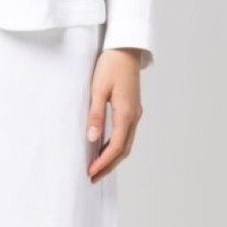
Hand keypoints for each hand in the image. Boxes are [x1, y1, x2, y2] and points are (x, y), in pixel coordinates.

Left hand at [86, 48, 143, 181]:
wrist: (125, 49)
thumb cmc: (110, 65)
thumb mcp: (98, 89)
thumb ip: (96, 114)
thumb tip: (92, 138)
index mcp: (126, 113)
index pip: (116, 146)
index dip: (103, 162)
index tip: (91, 172)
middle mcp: (134, 116)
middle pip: (124, 149)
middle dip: (109, 165)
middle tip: (93, 177)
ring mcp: (135, 113)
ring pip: (126, 143)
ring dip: (113, 158)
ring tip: (97, 168)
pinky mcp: (132, 109)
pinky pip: (126, 134)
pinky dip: (116, 146)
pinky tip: (104, 149)